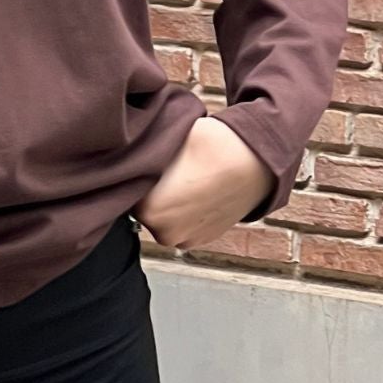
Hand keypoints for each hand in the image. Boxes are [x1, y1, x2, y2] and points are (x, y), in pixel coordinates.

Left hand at [131, 116, 276, 250]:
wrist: (256, 159)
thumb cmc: (210, 145)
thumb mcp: (163, 143)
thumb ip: (139, 160)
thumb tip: (126, 162)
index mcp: (147, 210)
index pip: (126, 191)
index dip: (135, 174)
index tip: (146, 161)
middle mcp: (164, 233)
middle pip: (143, 209)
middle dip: (150, 192)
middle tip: (167, 169)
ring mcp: (187, 239)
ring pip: (164, 218)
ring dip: (169, 203)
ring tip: (186, 178)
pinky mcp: (205, 239)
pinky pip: (184, 223)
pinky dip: (186, 211)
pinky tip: (197, 189)